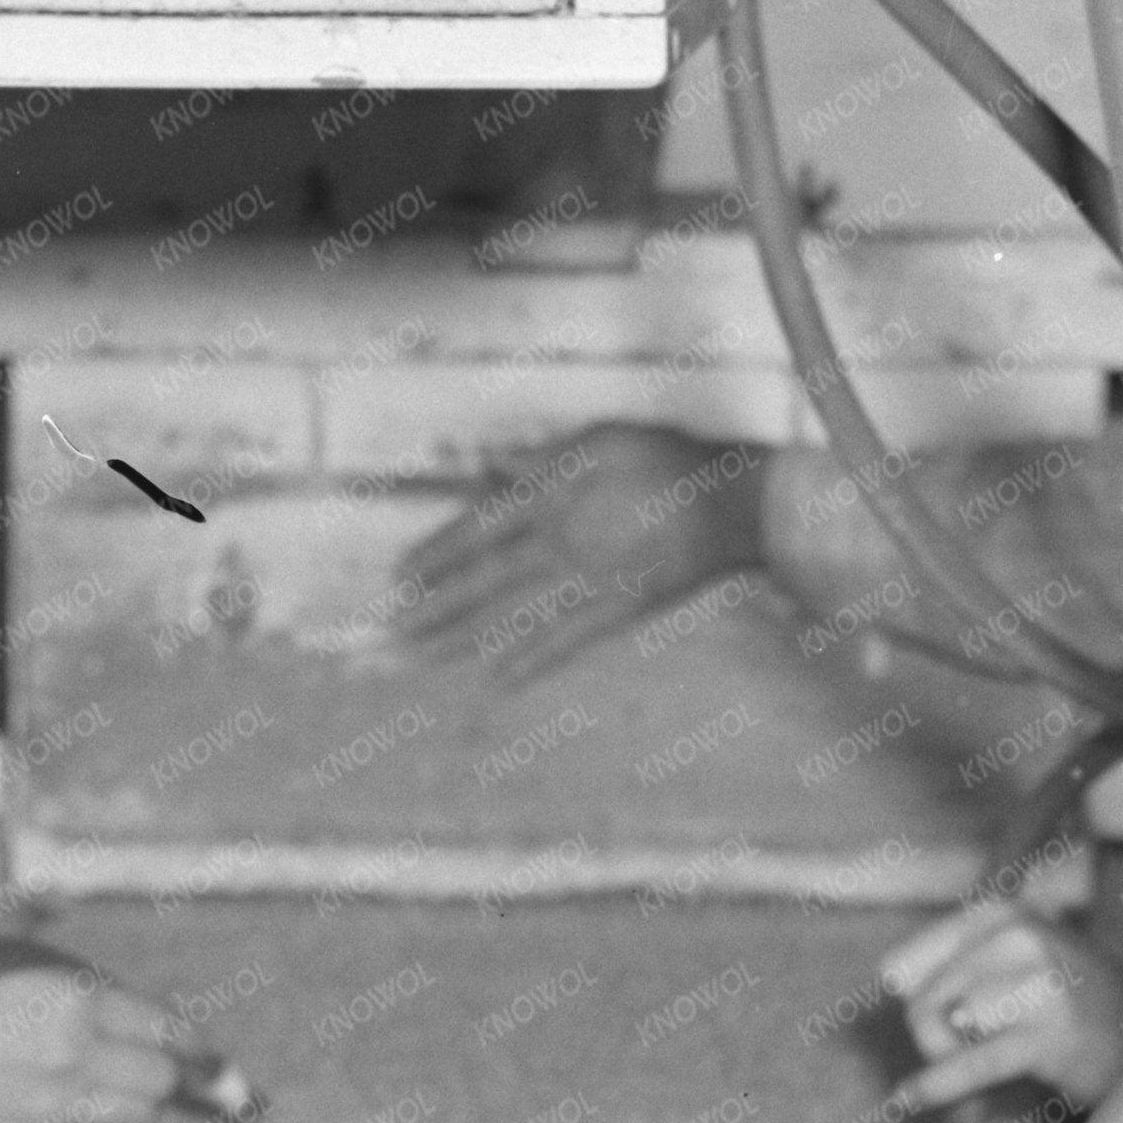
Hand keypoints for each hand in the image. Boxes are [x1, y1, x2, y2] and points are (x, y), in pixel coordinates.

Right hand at [0, 964, 186, 1122]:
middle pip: (161, 1079)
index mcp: (70, 1000)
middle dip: (163, 1072)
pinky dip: (76, 1119)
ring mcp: (51, 1106)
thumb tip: (162, 1028)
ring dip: (128, 1100)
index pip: (165, 1026)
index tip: (204, 1049)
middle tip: (152, 1067)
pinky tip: (36, 1097)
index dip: (191, 1039)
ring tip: (97, 1084)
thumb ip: (90, 998)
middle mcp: (70, 1055)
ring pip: (133, 1117)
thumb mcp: (21, 974)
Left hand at [391, 421, 767, 680]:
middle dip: (433, 607)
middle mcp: (560, 544)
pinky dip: (530, 663)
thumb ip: (543, 458)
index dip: (436, 553)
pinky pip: (565, 643)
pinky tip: (497, 683)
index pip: (478, 529)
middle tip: (389, 631)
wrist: (734, 505)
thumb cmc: (669, 459)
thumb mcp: (601, 439)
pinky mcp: (618, 610)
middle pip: (483, 581)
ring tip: (420, 659)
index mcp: (552, 496)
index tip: (398, 575)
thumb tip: (492, 464)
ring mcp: (587, 582)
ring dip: (463, 639)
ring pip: (513, 616)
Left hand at [876, 901, 1122, 1117]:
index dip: (916, 1002)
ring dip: (949, 1059)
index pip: (904, 965)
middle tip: (978, 1047)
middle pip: (918, 1000)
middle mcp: (1015, 936)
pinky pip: (968, 1065)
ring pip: (937, 1029)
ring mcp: (1032, 983)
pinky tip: (905, 1100)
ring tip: (997, 1057)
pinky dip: (934, 1086)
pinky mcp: (1045, 1035)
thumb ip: (960, 959)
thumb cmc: (1076, 1002)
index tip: (945, 1019)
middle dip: (932, 1035)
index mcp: (1001, 911)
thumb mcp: (1019, 956)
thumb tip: (887, 978)